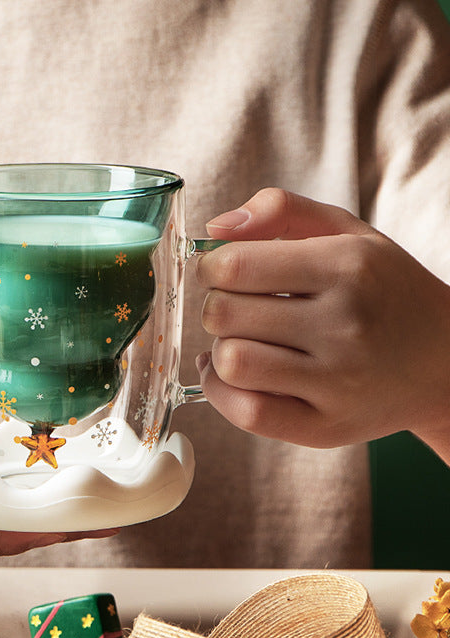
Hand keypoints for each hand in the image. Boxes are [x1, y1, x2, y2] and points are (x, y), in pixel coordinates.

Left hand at [194, 188, 449, 456]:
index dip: (210, 269)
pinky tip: (234, 376)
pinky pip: (246, 413)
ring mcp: (338, 382)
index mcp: (347, 266)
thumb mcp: (348, 233)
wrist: (446, 363)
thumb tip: (214, 228)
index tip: (219, 273)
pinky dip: (222, 393)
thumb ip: (281, 210)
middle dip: (216, 308)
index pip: (234, 266)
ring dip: (221, 350)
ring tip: (242, 342)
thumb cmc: (383, 291)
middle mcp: (345, 324)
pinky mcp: (326, 427)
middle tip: (237, 309)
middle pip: (224, 314)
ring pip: (231, 362)